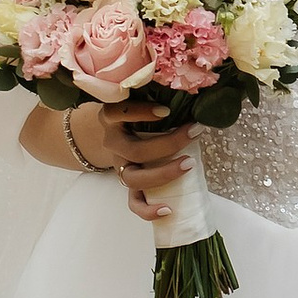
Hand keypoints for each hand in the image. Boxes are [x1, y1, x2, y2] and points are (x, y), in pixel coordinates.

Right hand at [29, 94, 195, 214]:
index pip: (119, 113)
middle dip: (169, 142)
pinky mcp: (126, 182)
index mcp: (111, 118)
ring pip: (134, 178)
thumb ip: (151, 91)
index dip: (140, 113)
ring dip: (163, 174)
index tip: (166, 110)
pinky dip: (148, 210)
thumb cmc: (130, 111)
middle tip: (195, 131)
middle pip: (135, 149)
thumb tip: (194, 87)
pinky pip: (132, 202)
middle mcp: (112, 142)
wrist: (102, 132)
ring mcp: (118, 165)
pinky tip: (167, 209)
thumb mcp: (133, 97)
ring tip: (189, 164)